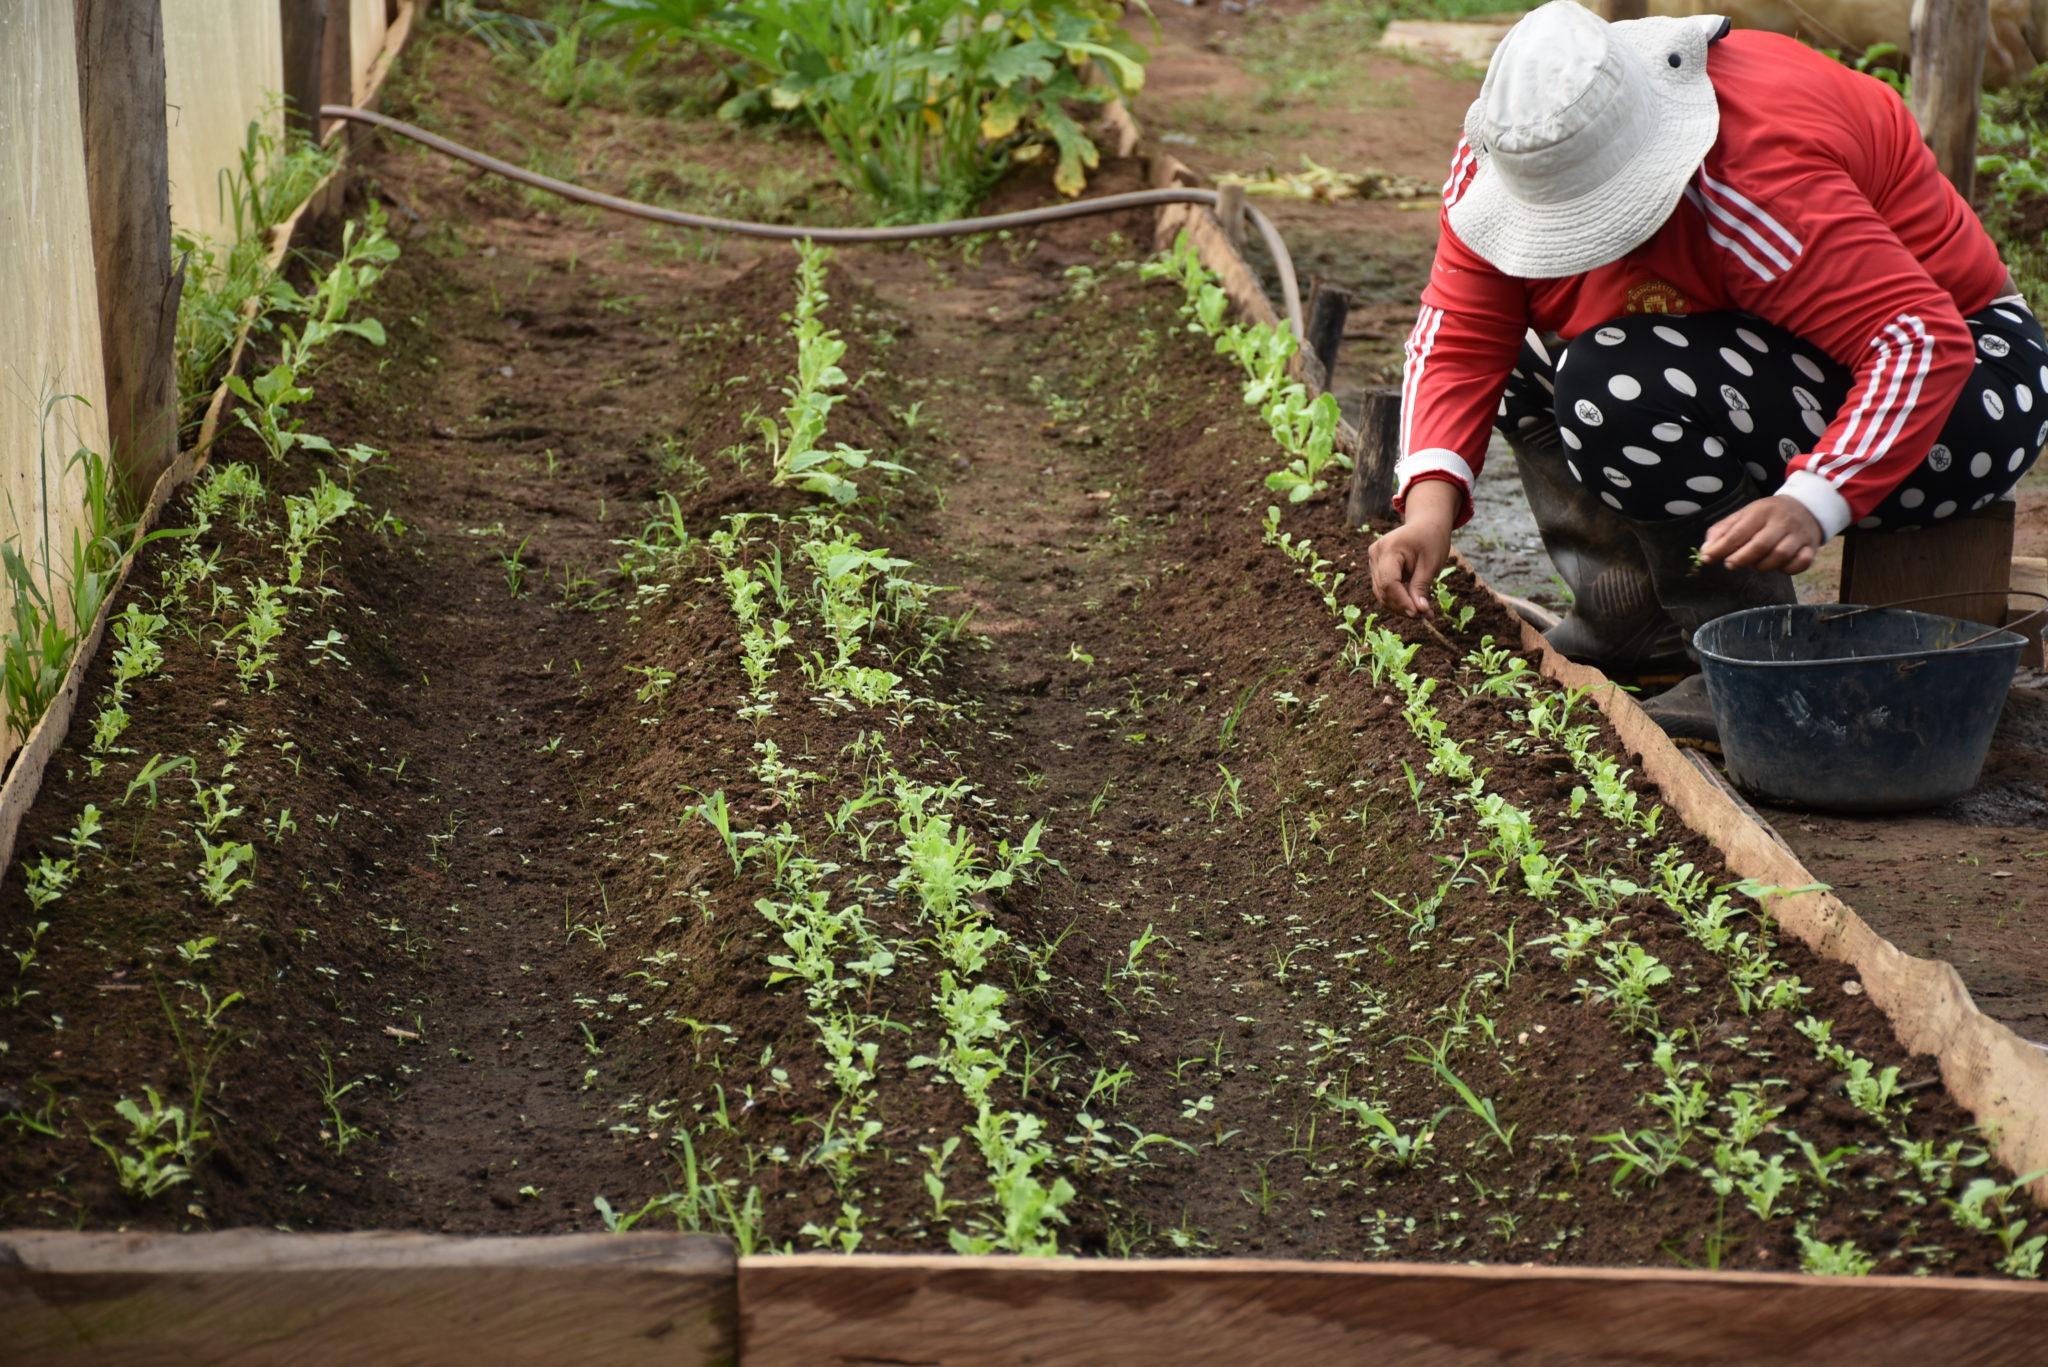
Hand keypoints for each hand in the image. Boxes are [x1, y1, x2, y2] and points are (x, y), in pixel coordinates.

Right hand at [1369, 519, 1452, 616]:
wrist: (1426, 523)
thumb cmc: (1432, 539)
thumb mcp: (1431, 563)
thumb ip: (1421, 587)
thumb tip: (1419, 611)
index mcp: (1388, 548)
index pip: (1389, 582)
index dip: (1401, 601)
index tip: (1418, 614)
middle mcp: (1375, 554)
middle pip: (1383, 590)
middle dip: (1403, 606)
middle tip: (1425, 615)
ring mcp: (1373, 560)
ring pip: (1381, 593)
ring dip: (1400, 606)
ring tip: (1422, 612)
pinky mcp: (1376, 566)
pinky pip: (1383, 589)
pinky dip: (1398, 599)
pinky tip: (1414, 604)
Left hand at [1699, 495, 1821, 573]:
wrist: (1806, 507)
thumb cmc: (1767, 515)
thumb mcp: (1743, 515)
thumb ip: (1722, 531)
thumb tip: (1705, 551)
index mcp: (1761, 512)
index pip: (1739, 532)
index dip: (1721, 548)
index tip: (1707, 558)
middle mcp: (1782, 522)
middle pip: (1760, 545)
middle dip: (1741, 559)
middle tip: (1730, 564)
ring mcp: (1798, 535)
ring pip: (1780, 556)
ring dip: (1763, 565)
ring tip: (1754, 564)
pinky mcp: (1811, 547)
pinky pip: (1801, 563)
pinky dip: (1788, 569)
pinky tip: (1778, 567)